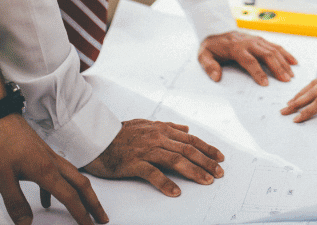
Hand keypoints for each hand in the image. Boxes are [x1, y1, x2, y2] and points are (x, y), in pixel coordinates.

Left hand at [0, 113, 106, 224]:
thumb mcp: (2, 178)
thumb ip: (16, 202)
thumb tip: (25, 223)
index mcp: (45, 171)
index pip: (69, 197)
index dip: (81, 214)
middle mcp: (53, 163)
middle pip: (82, 185)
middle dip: (94, 203)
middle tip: (102, 217)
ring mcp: (49, 156)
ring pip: (74, 178)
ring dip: (83, 194)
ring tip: (84, 208)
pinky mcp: (43, 153)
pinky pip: (59, 173)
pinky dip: (61, 188)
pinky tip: (47, 199)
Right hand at [83, 119, 223, 196]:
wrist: (95, 139)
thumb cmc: (120, 133)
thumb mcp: (146, 124)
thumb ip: (168, 127)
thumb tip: (186, 129)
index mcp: (162, 130)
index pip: (191, 140)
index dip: (207, 149)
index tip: (220, 158)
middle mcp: (157, 138)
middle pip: (188, 150)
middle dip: (206, 162)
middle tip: (219, 173)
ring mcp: (146, 150)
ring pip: (175, 160)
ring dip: (194, 171)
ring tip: (206, 181)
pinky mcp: (133, 163)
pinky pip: (153, 173)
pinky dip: (166, 183)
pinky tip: (176, 192)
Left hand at [198, 30, 297, 84]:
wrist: (216, 29)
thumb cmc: (211, 46)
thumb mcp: (203, 56)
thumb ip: (209, 66)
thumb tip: (216, 77)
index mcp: (236, 48)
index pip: (250, 61)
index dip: (258, 73)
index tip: (265, 84)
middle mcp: (249, 42)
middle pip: (267, 55)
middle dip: (277, 68)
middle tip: (285, 80)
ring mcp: (256, 40)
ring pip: (274, 50)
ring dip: (284, 62)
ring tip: (291, 75)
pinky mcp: (261, 40)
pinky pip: (276, 46)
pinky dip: (286, 53)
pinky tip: (293, 62)